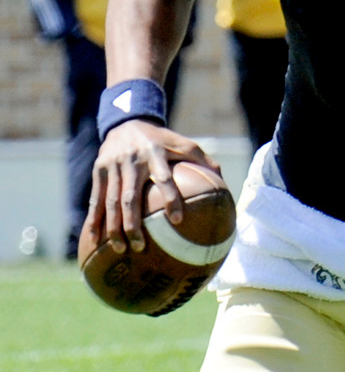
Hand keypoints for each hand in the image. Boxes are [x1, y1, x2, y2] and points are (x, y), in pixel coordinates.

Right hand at [85, 120, 219, 254]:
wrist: (126, 122)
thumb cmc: (160, 139)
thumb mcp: (181, 142)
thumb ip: (202, 159)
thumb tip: (223, 181)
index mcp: (155, 154)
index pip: (164, 179)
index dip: (171, 198)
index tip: (178, 220)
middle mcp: (132, 161)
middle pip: (131, 198)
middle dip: (133, 224)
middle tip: (141, 246)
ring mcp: (113, 167)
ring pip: (111, 202)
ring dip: (114, 227)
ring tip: (120, 249)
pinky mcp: (99, 171)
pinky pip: (96, 199)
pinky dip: (94, 219)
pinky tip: (94, 239)